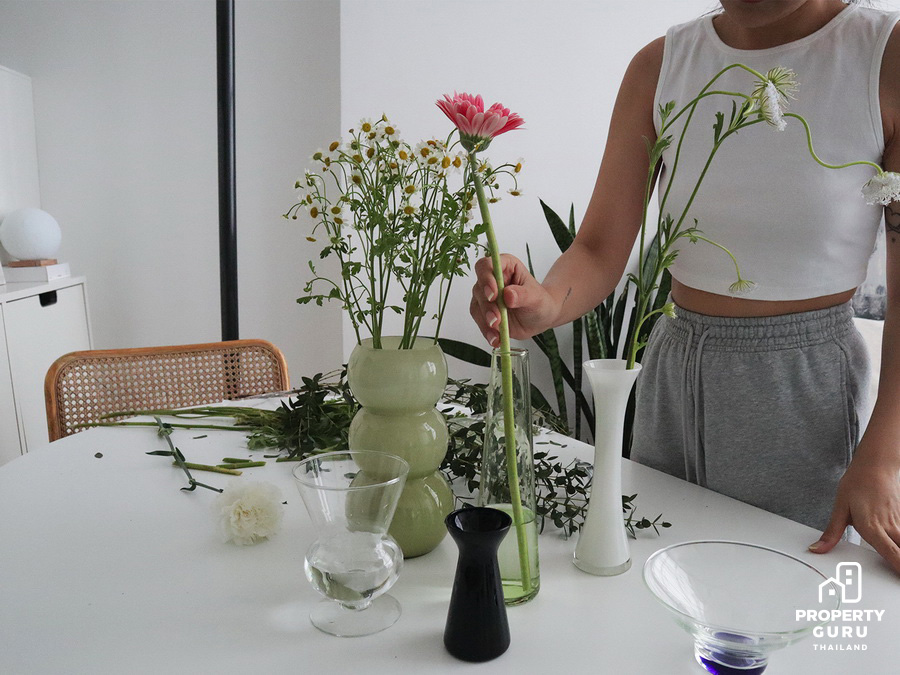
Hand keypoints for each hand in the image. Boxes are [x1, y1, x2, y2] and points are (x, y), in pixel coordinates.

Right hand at [469, 254, 556, 346]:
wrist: (540, 317)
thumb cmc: (540, 301)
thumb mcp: (536, 297)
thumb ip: (523, 295)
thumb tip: (508, 295)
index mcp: (505, 266)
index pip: (486, 265)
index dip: (486, 278)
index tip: (494, 294)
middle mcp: (491, 279)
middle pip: (479, 288)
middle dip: (487, 306)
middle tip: (497, 319)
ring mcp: (485, 296)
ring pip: (477, 306)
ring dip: (485, 320)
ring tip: (497, 331)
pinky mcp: (484, 312)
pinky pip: (479, 321)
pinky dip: (486, 331)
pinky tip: (495, 339)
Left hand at [809, 454, 899, 574]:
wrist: (875, 466)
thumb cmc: (857, 484)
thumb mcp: (839, 508)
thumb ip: (831, 533)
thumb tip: (817, 549)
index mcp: (872, 529)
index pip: (893, 556)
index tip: (897, 581)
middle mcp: (890, 528)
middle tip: (895, 579)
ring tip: (895, 564)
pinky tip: (896, 543)